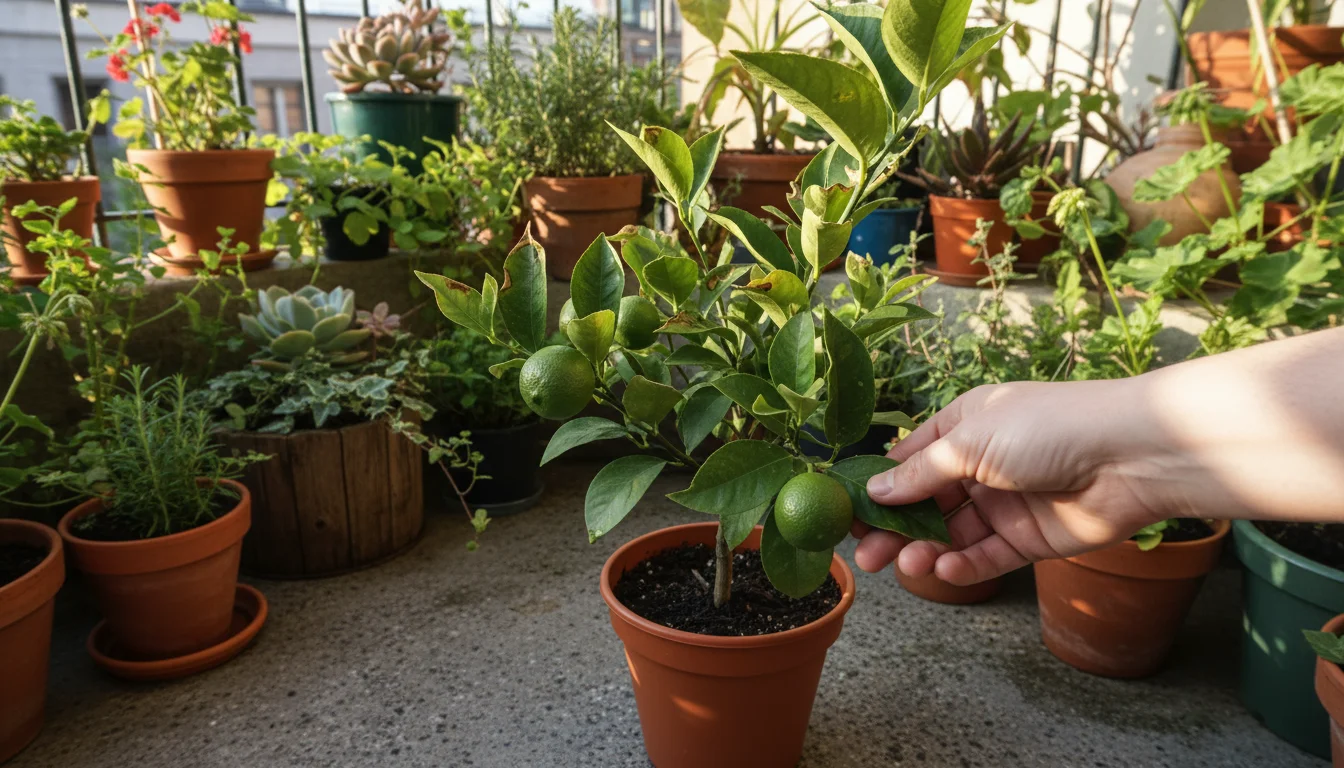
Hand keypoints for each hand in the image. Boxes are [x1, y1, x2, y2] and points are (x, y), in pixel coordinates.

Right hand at [855, 379, 1168, 584]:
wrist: (1129, 455)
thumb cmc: (1046, 427)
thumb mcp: (970, 441)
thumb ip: (920, 472)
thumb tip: (875, 491)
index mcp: (963, 427)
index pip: (908, 461)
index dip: (877, 489)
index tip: (846, 516)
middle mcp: (981, 465)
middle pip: (924, 504)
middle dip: (893, 531)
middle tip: (865, 559)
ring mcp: (1005, 503)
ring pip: (952, 535)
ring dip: (925, 552)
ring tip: (908, 568)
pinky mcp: (1030, 539)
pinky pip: (986, 557)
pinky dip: (963, 566)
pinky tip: (945, 570)